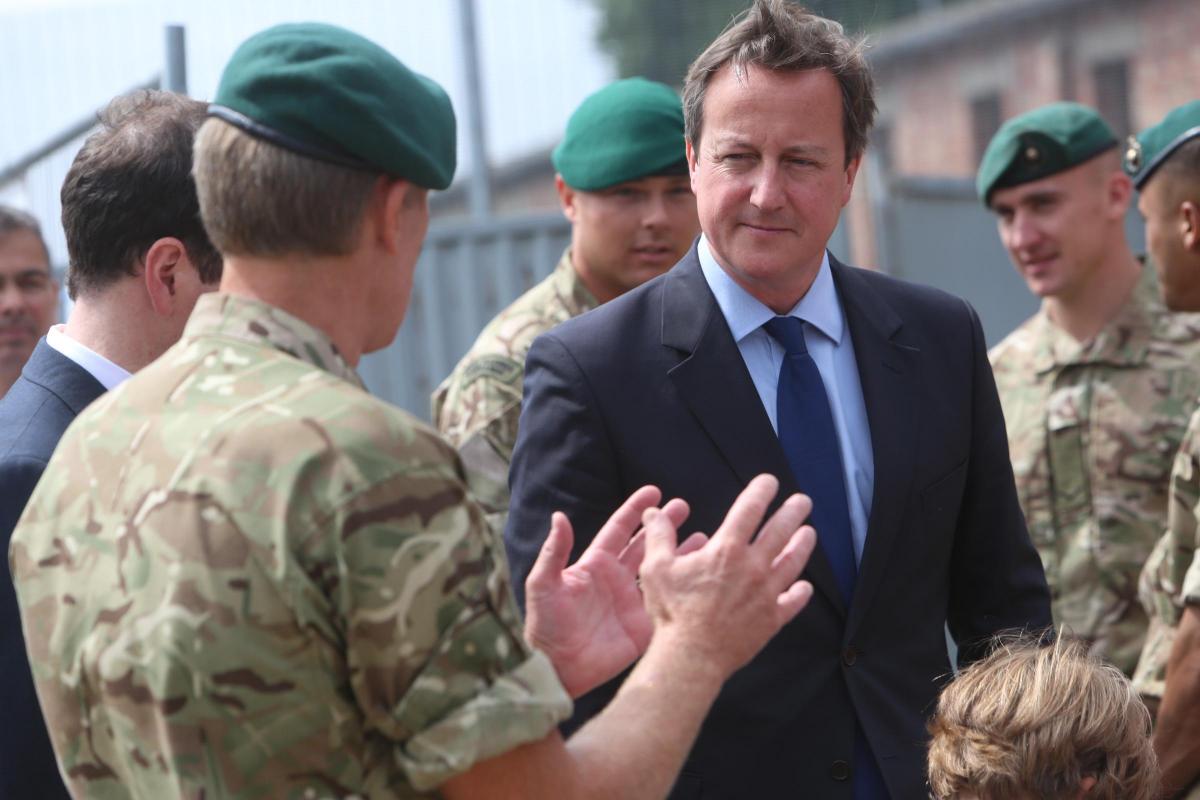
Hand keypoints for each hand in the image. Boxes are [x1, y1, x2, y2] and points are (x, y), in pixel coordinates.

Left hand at [523, 486, 702, 697]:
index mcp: (595, 564)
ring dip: (678, 552)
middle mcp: (617, 578)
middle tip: (683, 507)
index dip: (635, 510)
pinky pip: (666, 601)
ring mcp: (632, 601)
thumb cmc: (545, 625)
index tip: (654, 492)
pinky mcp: (643, 624)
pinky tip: (700, 575)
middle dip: (663, 525)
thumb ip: (554, 552)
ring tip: (703, 538)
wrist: (559, 668)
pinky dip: (683, 587)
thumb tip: (559, 516)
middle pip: (645, 544)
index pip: (619, 529)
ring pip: (661, 569)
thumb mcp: (544, 584)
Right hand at [639, 474, 816, 678]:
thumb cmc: (673, 611)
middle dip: (793, 512)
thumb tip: (654, 511)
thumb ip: (659, 536)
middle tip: (803, 501)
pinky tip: (804, 587)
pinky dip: (800, 593)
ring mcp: (766, 593)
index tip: (769, 481)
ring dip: (802, 545)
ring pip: (792, 563)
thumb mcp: (657, 568)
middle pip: (780, 532)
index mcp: (726, 550)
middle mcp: (752, 567)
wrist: (692, 655)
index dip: (761, 491)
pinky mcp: (771, 619)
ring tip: (809, 533)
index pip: (749, 510)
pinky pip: (792, 602)